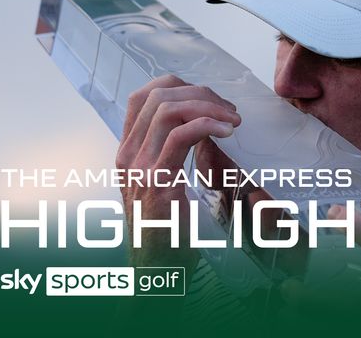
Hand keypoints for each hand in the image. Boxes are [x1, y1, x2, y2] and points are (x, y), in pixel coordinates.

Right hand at [115, 74, 240, 268]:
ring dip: (208, 106)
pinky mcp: (156, 182)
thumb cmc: (167, 231)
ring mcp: (138, 167)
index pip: (143, 96)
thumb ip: (175, 153)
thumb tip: (206, 124)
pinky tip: (227, 132)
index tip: (211, 100)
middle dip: (201, 94)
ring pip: (168, 110)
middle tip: (229, 111)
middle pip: (159, 96)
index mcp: (128, 151)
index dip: (179, 87)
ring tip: (232, 120)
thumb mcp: (166, 184)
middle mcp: (128, 154)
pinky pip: (179, 136)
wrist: (155, 272)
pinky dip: (207, 125)